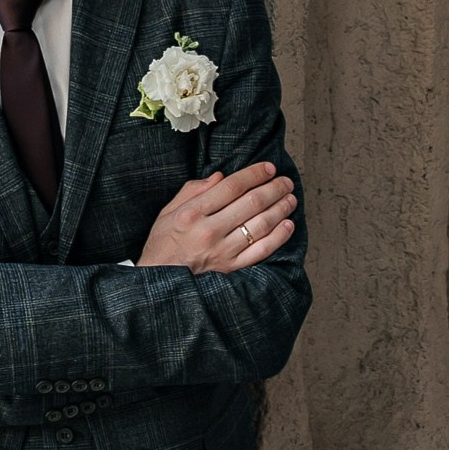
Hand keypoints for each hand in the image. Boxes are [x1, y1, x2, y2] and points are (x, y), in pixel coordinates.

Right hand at [138, 164, 298, 274]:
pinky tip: (287, 225)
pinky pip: (261, 251)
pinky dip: (278, 237)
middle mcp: (209, 231)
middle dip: (273, 188)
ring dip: (280, 209)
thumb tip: (221, 177)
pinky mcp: (231, 268)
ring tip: (290, 199)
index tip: (268, 168)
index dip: (254, 174)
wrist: (158, 281)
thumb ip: (193, 190)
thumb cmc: (163, 243)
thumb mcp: (168, 211)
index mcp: (192, 213)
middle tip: (285, 181)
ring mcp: (222, 251)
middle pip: (251, 203)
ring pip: (261, 225)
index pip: (232, 187)